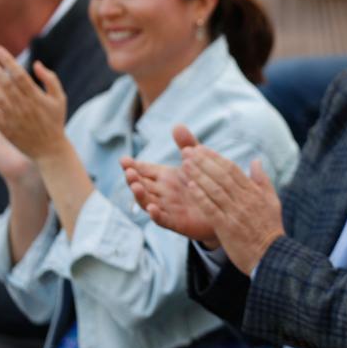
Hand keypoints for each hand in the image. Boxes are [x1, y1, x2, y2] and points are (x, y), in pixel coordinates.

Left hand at [0, 47, 68, 159]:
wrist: (49, 149)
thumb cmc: (54, 121)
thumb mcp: (60, 99)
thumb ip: (51, 79)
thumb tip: (35, 64)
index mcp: (37, 98)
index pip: (20, 75)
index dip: (8, 61)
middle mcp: (24, 107)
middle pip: (4, 83)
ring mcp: (14, 118)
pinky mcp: (5, 128)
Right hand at [121, 125, 218, 245]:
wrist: (223, 208)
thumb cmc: (205, 183)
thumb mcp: (197, 162)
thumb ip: (187, 145)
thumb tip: (177, 125)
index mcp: (163, 177)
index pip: (143, 169)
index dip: (132, 166)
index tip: (124, 160)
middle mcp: (161, 192)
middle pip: (141, 185)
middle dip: (132, 178)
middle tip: (128, 171)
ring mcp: (167, 207)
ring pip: (147, 201)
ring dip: (140, 195)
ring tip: (136, 186)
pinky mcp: (176, 222)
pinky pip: (163, 219)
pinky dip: (156, 215)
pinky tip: (152, 208)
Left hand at [181, 145, 283, 274]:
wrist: (272, 256)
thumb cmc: (270, 228)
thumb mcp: (272, 201)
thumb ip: (262, 180)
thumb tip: (256, 161)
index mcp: (254, 192)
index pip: (232, 169)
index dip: (215, 158)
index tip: (201, 148)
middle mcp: (245, 200)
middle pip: (221, 176)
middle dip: (203, 162)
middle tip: (187, 151)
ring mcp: (235, 213)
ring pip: (215, 189)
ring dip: (199, 175)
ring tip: (185, 165)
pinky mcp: (227, 227)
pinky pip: (212, 209)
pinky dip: (201, 197)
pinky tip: (190, 187)